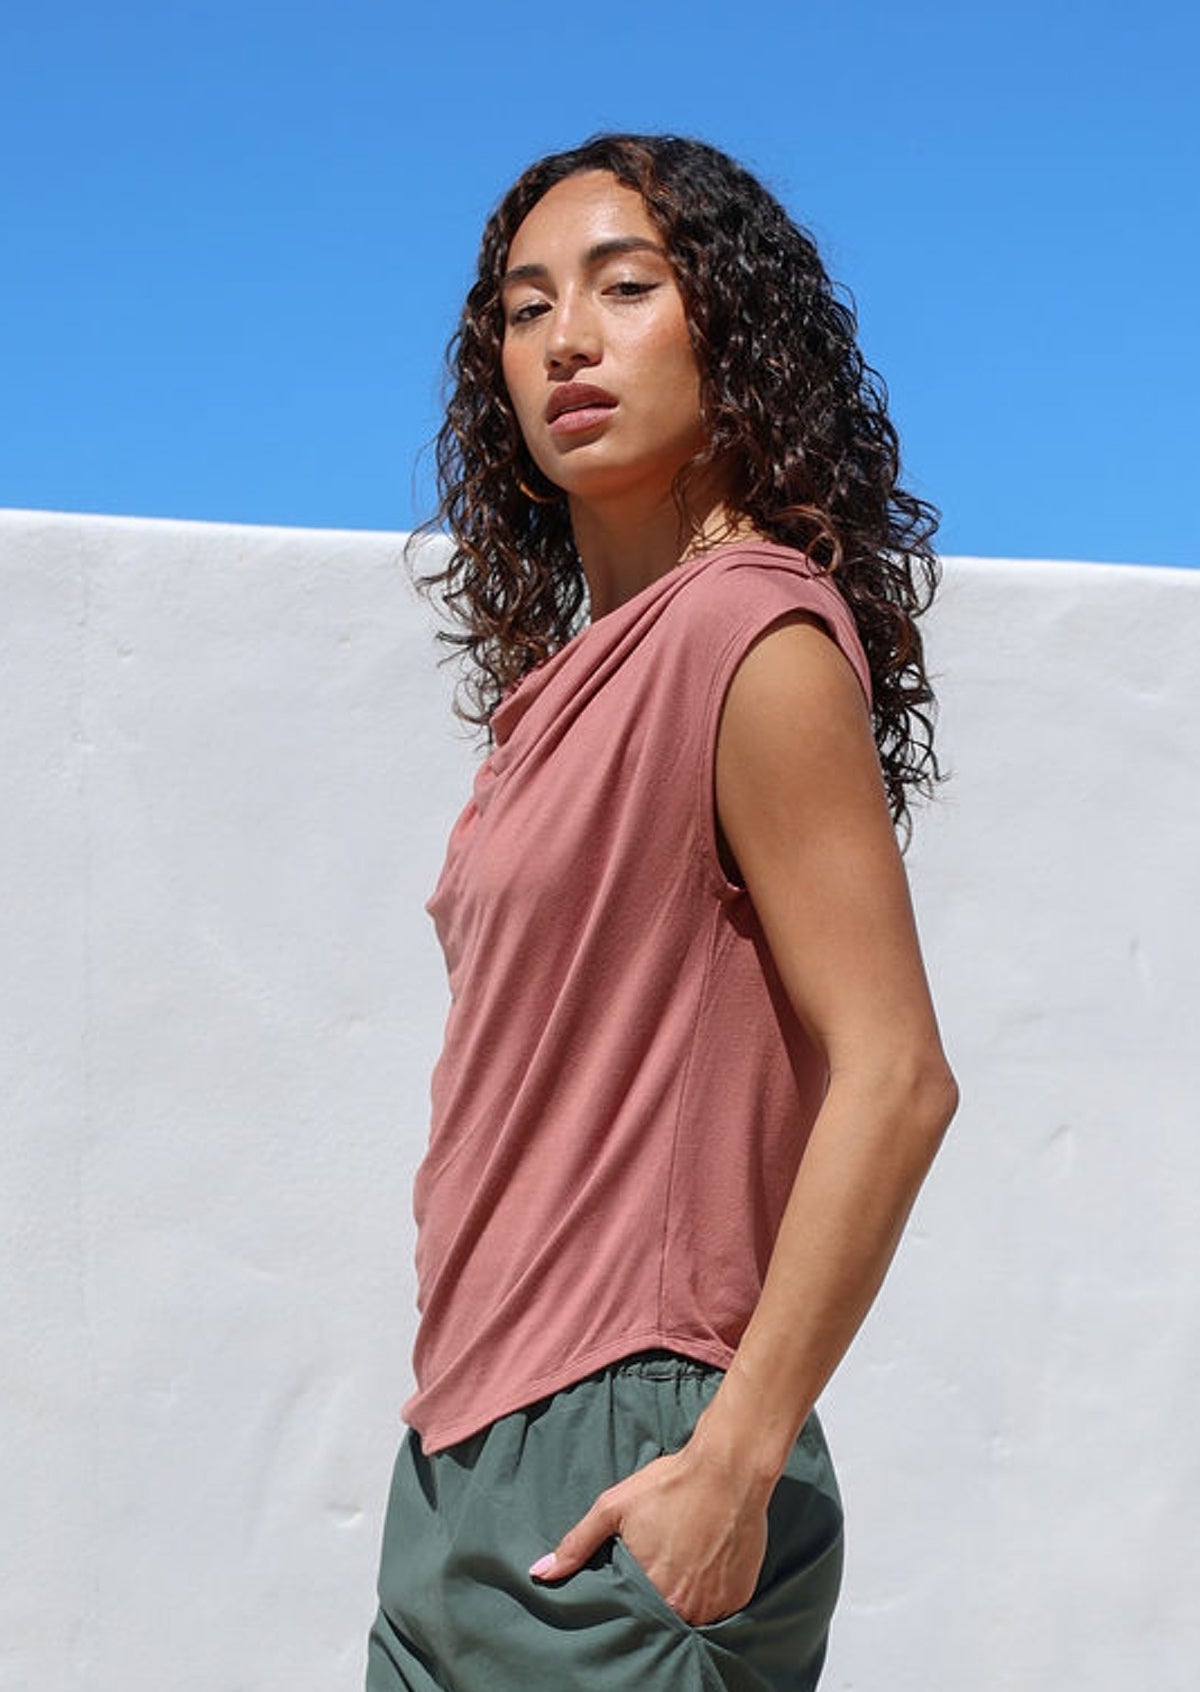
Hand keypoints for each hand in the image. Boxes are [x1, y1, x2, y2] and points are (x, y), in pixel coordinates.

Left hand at [528, 1434, 769, 1625]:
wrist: (728, 1468)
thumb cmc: (669, 1485)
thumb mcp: (614, 1507)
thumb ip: (577, 1544)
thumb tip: (539, 1573)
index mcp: (652, 1592)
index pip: (630, 1614)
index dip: (628, 1597)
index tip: (631, 1577)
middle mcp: (685, 1609)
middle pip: (661, 1616)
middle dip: (655, 1597)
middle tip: (659, 1563)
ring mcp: (716, 1607)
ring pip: (690, 1614)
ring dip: (683, 1597)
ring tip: (682, 1561)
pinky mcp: (739, 1598)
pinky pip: (718, 1608)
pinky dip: (709, 1592)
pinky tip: (704, 1561)